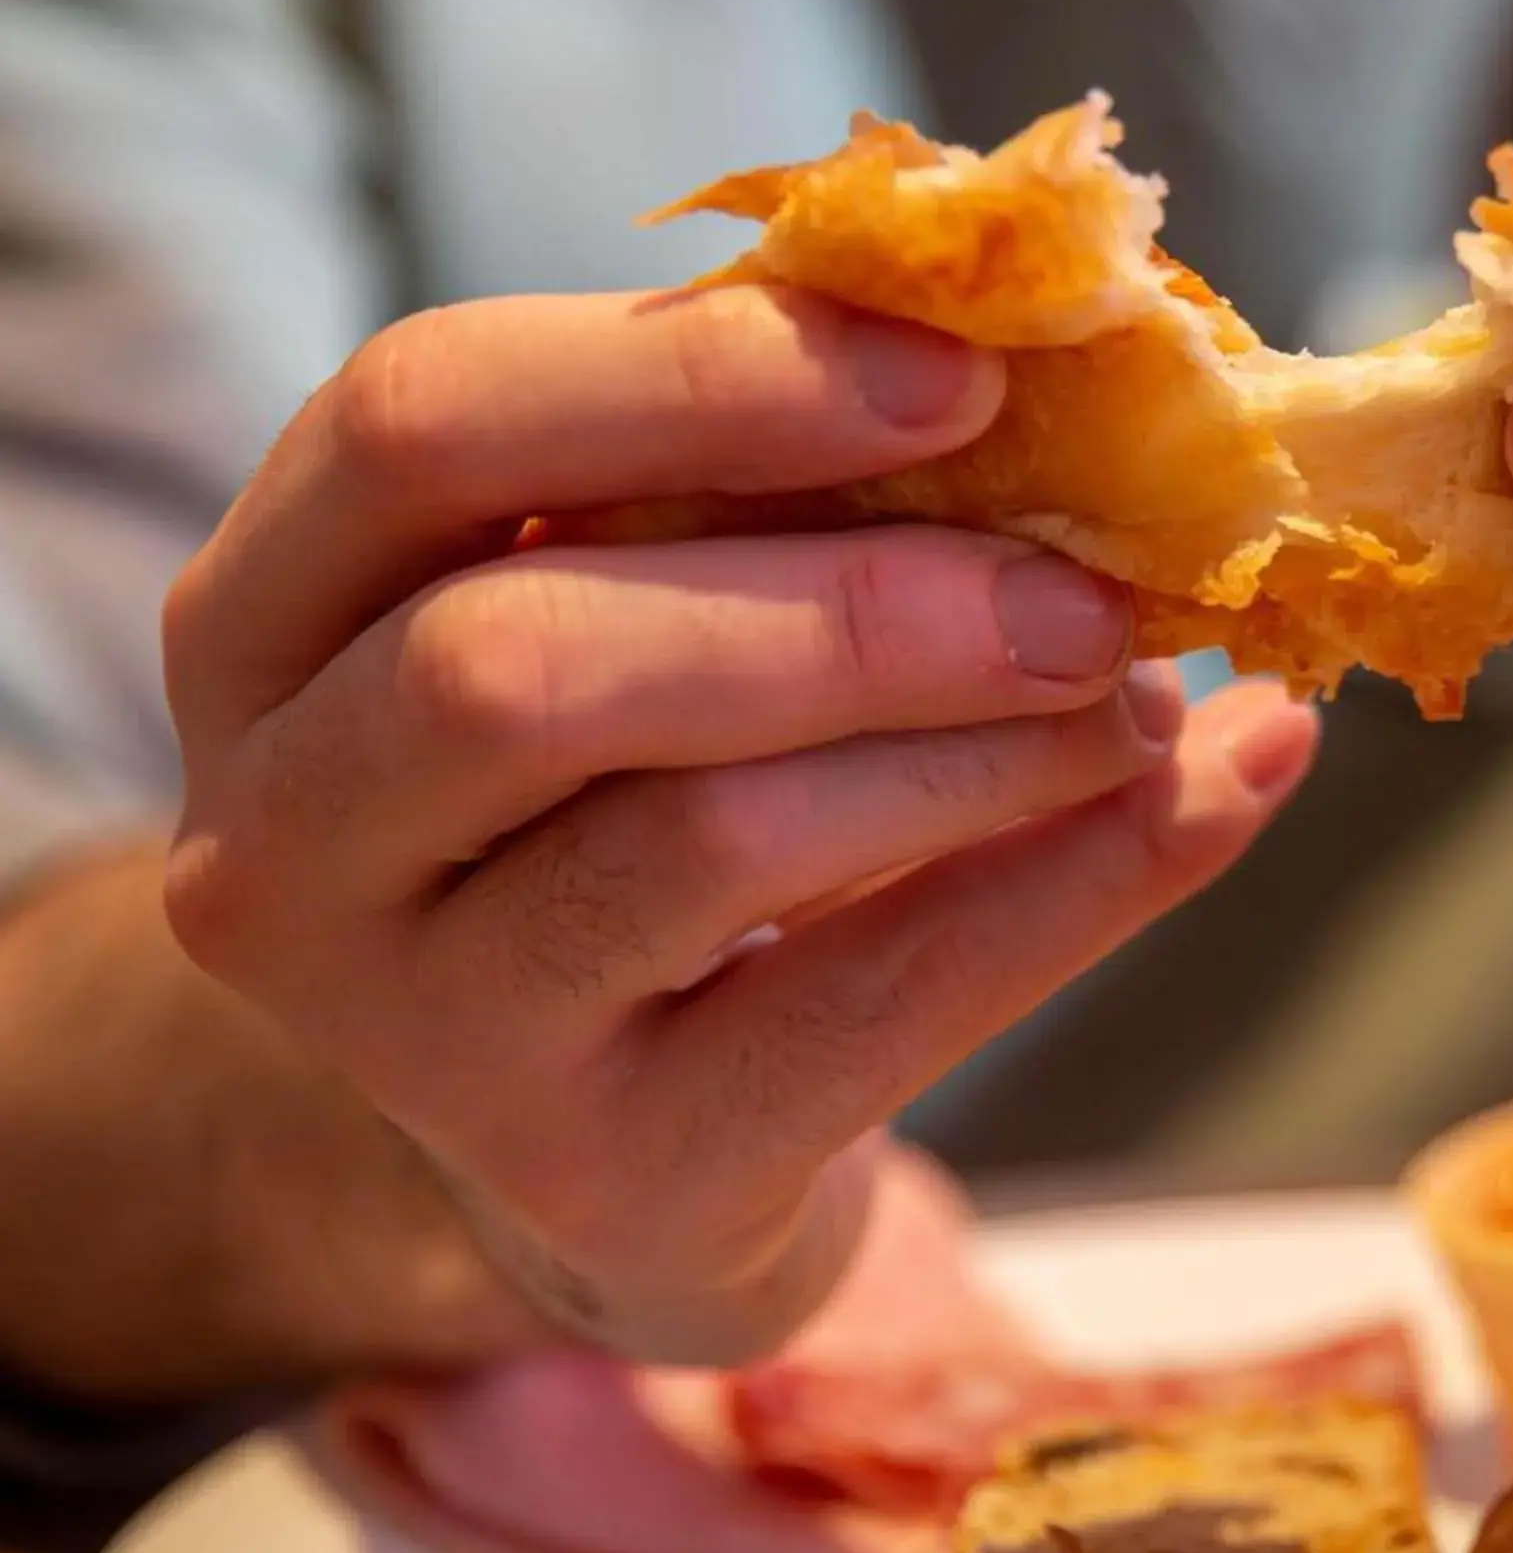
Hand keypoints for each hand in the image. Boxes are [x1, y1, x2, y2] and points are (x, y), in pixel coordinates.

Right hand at [162, 288, 1317, 1363]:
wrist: (621, 1131)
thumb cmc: (636, 805)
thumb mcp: (644, 620)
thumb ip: (781, 495)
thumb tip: (1097, 381)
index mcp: (269, 614)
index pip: (416, 423)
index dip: (697, 376)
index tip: (962, 377)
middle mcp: (286, 833)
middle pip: (525, 659)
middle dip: (855, 605)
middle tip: (1089, 592)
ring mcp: (421, 1035)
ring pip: (707, 842)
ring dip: (978, 751)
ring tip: (1141, 702)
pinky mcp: (602, 1176)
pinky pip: (864, 1013)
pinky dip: (1067, 892)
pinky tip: (1204, 801)